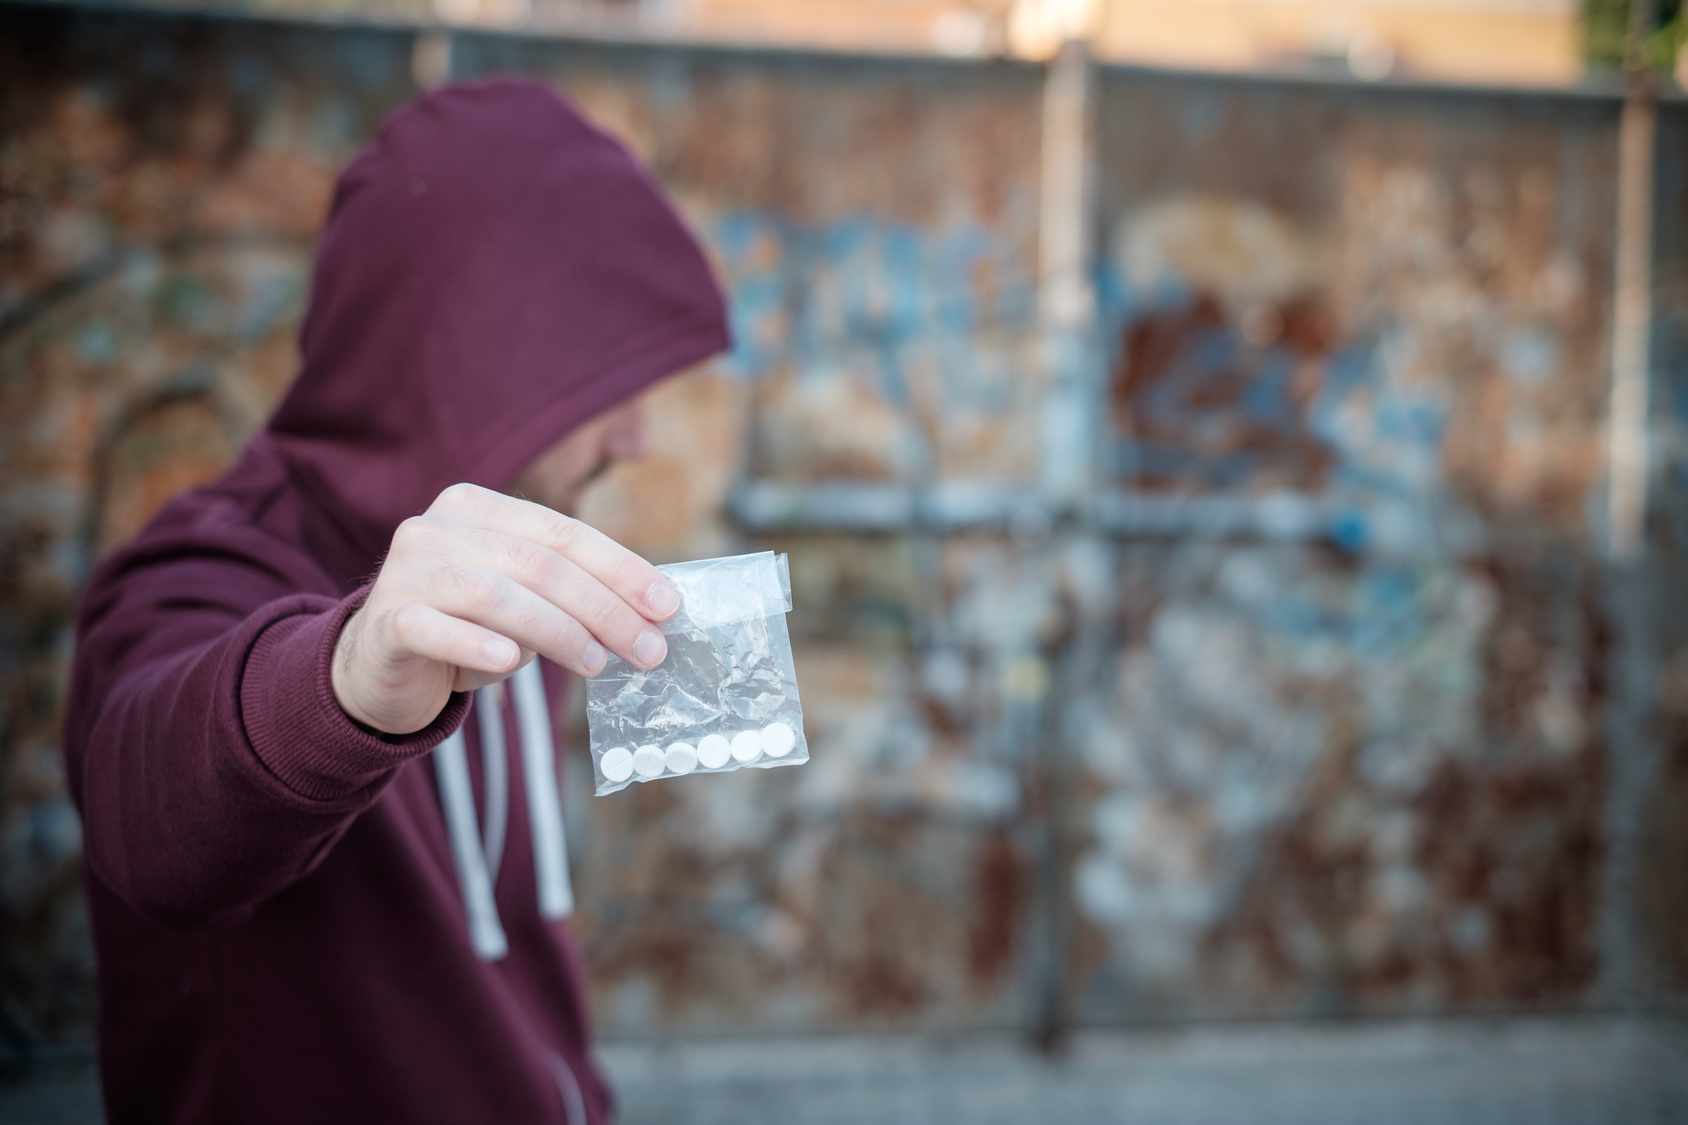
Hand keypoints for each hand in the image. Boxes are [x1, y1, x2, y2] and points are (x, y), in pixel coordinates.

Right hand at [330, 483, 679, 734]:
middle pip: (539, 565)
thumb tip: (653, 613)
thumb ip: (571, 595)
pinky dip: (476, 644)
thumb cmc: (465, 632)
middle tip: (649, 651)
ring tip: (598, 664)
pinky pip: (434, 627)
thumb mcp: (523, 604)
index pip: (564, 533)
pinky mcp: (384, 621)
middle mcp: (438, 528)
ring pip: (497, 594)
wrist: (376, 671)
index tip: (668, 607)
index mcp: (478, 508)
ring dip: (559, 631)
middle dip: (605, 609)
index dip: (622, 569)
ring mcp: (406, 571)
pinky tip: (511, 663)